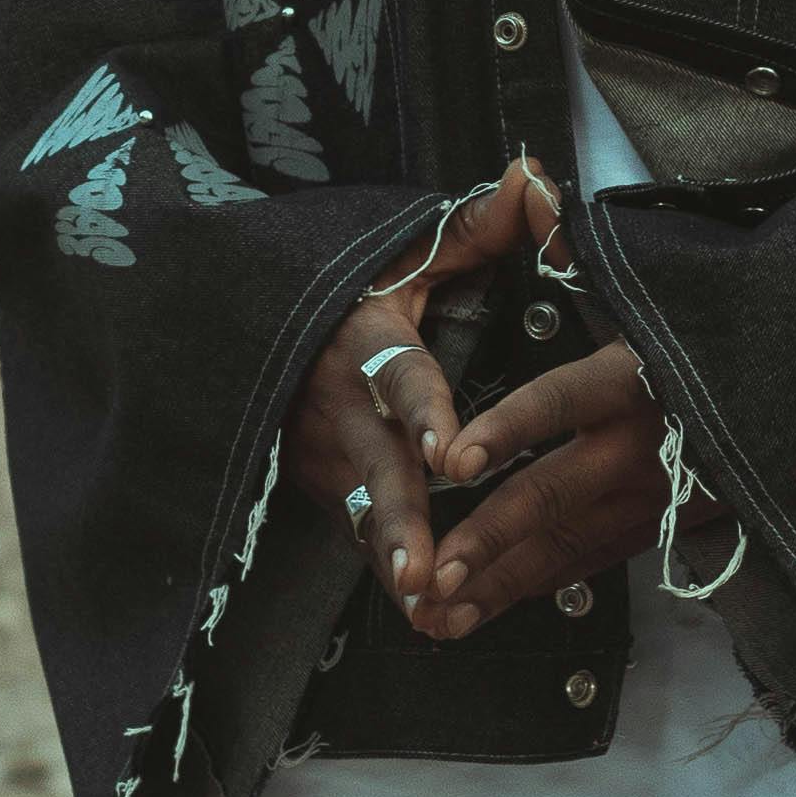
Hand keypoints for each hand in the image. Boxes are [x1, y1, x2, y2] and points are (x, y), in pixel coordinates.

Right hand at [282, 160, 547, 620]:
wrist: (259, 321)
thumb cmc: (358, 286)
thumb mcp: (408, 250)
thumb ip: (477, 226)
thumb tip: (536, 175)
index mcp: (370, 340)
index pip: (401, 378)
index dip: (425, 415)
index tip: (450, 454)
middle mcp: (342, 405)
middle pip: (376, 467)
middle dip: (400, 521)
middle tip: (425, 568)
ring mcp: (325, 453)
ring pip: (363, 512)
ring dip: (392, 561)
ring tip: (425, 606)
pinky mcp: (322, 487)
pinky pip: (361, 531)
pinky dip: (389, 573)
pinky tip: (428, 621)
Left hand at [407, 169, 666, 638]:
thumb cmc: (704, 334)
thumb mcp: (648, 282)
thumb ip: (574, 242)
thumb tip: (527, 176)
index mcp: (632, 377)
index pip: (560, 402)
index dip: (507, 431)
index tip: (451, 459)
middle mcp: (641, 446)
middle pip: (551, 495)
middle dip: (487, 538)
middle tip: (431, 571)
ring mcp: (650, 499)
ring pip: (562, 547)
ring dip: (496, 583)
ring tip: (435, 611)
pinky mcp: (655, 531)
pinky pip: (583, 566)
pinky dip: (527, 592)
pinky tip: (477, 612)